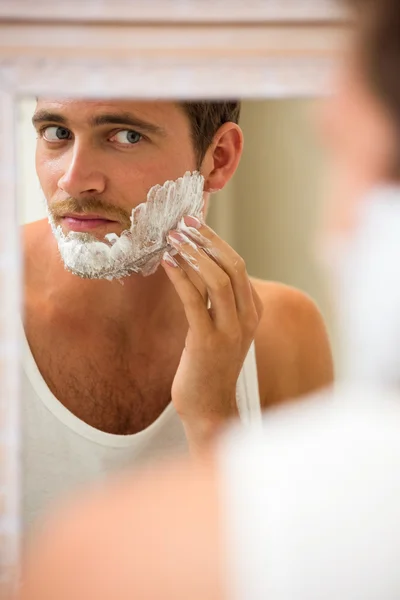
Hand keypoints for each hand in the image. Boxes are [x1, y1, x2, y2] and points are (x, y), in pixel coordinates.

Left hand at [161, 216, 262, 453]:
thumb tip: (195, 265)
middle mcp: (247, 318)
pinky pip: (195, 300)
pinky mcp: (207, 342)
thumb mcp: (220, 327)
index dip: (214, 241)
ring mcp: (230, 331)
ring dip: (192, 253)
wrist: (209, 407)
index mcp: (253, 310)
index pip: (237, 265)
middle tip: (183, 222)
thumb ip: (215, 299)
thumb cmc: (210, 364)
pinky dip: (180, 277)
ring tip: (171, 237)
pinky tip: (166, 263)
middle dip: (207, 239)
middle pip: (233, 265)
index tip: (192, 224)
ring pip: (217, 279)